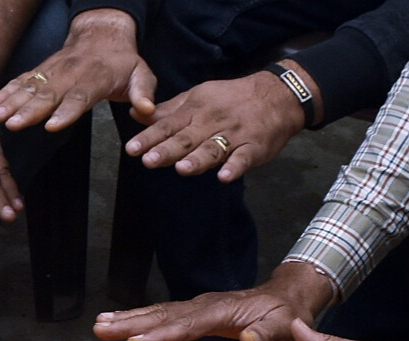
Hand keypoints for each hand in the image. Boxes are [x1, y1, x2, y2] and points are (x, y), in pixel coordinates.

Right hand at [0, 10, 154, 133]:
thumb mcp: (141, 74)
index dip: (65, 112)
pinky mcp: (41, 72)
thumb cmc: (122, 62)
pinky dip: (5, 92)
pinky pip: (22, 81)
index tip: (50, 126)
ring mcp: (53, 72)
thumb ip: (143, 93)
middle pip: (48, 94)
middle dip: (29, 110)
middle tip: (13, 124)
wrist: (102, 34)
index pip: (79, 97)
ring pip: (31, 88)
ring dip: (12, 102)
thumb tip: (147, 111)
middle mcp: (70, 74)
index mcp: (95, 78)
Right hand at [94, 260, 333, 340]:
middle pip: (162, 315)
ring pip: (157, 313)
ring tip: (99, 325)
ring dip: (127, 319)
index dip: (161, 335)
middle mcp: (204, 306)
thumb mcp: (286, 327)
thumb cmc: (286, 316)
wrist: (286, 299)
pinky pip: (162, 316)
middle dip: (130, 323)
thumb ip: (268, 334)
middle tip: (100, 328)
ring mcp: (196, 308)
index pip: (187, 326)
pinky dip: (138, 318)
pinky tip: (117, 323)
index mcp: (222, 311)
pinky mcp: (193, 313)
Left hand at [124, 69, 304, 181]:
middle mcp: (212, 122)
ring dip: (198, 159)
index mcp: (196, 110)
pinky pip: (243, 158)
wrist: (277, 95)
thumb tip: (135, 113)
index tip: (132, 149)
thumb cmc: (230, 100)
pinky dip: (234, 167)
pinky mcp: (253, 147)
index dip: (149, 137)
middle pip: (187, 139)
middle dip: (167, 150)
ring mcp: (234, 135)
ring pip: (213, 149)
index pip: (169, 125)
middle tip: (149, 160)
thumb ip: (167, 112)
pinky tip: (224, 176)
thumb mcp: (197, 98)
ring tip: (182, 169)